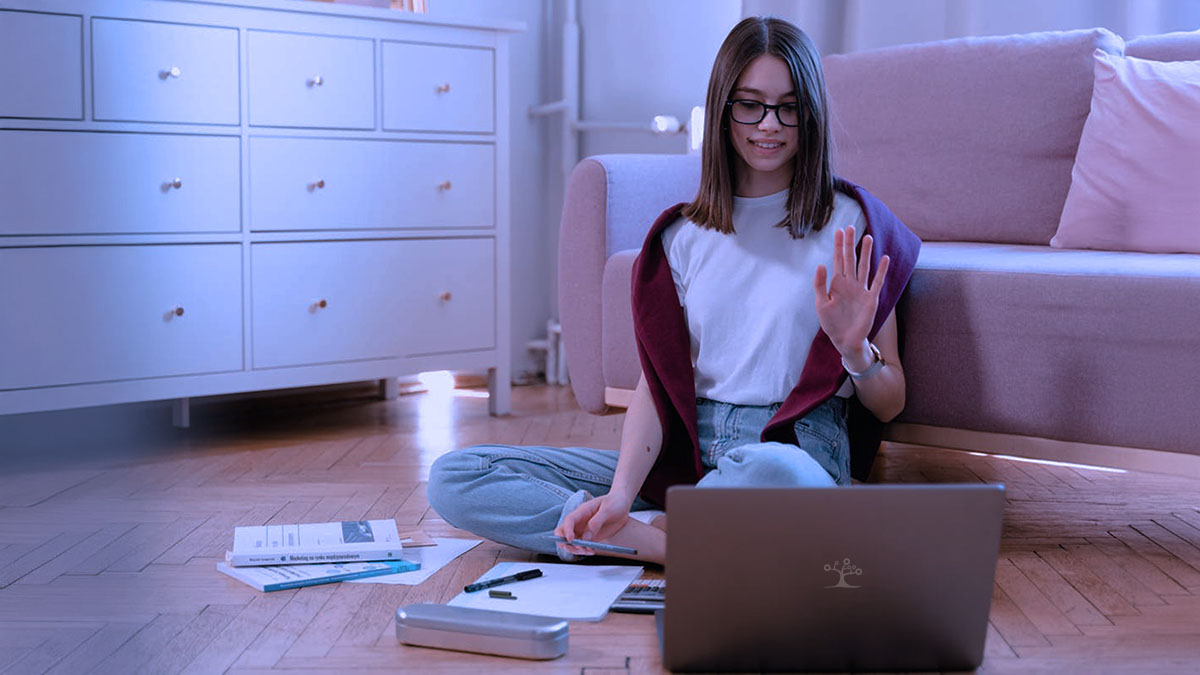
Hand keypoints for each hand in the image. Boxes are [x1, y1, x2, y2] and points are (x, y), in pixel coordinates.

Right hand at [553, 493, 630, 555]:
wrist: (622, 504)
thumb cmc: (614, 502)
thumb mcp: (607, 509)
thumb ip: (596, 522)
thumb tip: (586, 537)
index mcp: (582, 511)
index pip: (569, 520)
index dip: (567, 530)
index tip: (571, 540)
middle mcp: (580, 521)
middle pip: (563, 532)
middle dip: (566, 543)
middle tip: (578, 548)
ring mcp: (583, 529)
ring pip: (571, 542)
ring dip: (575, 549)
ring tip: (588, 551)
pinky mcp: (590, 537)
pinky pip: (582, 546)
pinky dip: (584, 551)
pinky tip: (592, 551)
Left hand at [813, 226, 889, 364]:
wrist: (845, 340)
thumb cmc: (831, 323)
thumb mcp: (821, 304)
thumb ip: (820, 284)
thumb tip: (821, 264)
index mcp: (836, 284)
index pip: (838, 260)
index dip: (838, 245)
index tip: (838, 231)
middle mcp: (850, 283)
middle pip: (851, 259)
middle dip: (850, 243)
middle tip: (850, 227)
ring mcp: (861, 290)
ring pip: (864, 267)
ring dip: (866, 252)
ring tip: (867, 237)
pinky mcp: (871, 299)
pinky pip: (877, 282)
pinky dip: (881, 271)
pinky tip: (884, 258)